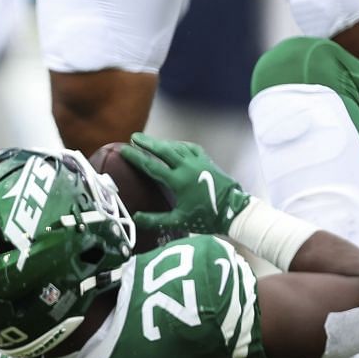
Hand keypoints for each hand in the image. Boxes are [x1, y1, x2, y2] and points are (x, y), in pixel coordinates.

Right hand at [121, 133, 251, 237]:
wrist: (235, 210)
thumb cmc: (207, 217)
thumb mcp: (180, 221)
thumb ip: (156, 220)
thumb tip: (136, 218)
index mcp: (177, 181)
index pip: (152, 165)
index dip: (136, 157)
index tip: (123, 149)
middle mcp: (186, 167)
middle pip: (163, 150)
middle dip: (147, 142)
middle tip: (134, 137)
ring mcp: (198, 162)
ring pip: (176, 147)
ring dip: (161, 143)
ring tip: (150, 141)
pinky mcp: (207, 161)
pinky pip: (190, 148)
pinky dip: (179, 145)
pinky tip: (175, 146)